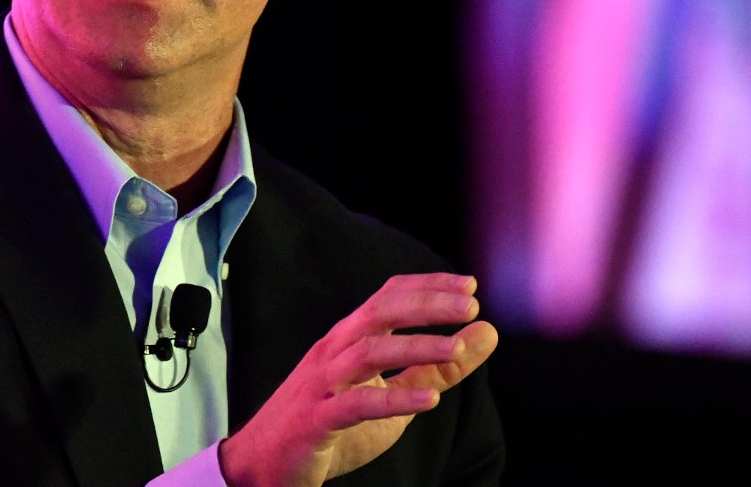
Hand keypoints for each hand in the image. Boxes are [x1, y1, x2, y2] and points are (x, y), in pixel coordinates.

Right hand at [218, 273, 497, 486]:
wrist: (265, 466)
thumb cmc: (328, 426)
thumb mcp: (391, 396)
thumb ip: (437, 368)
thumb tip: (486, 334)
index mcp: (347, 340)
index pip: (387, 296)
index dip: (427, 285)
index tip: (468, 284)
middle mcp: (333, 352)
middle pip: (379, 312)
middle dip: (425, 305)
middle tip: (470, 304)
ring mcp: (322, 384)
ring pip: (369, 352)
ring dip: (416, 346)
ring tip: (457, 347)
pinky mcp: (317, 420)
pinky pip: (357, 405)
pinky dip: (394, 401)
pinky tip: (431, 403)